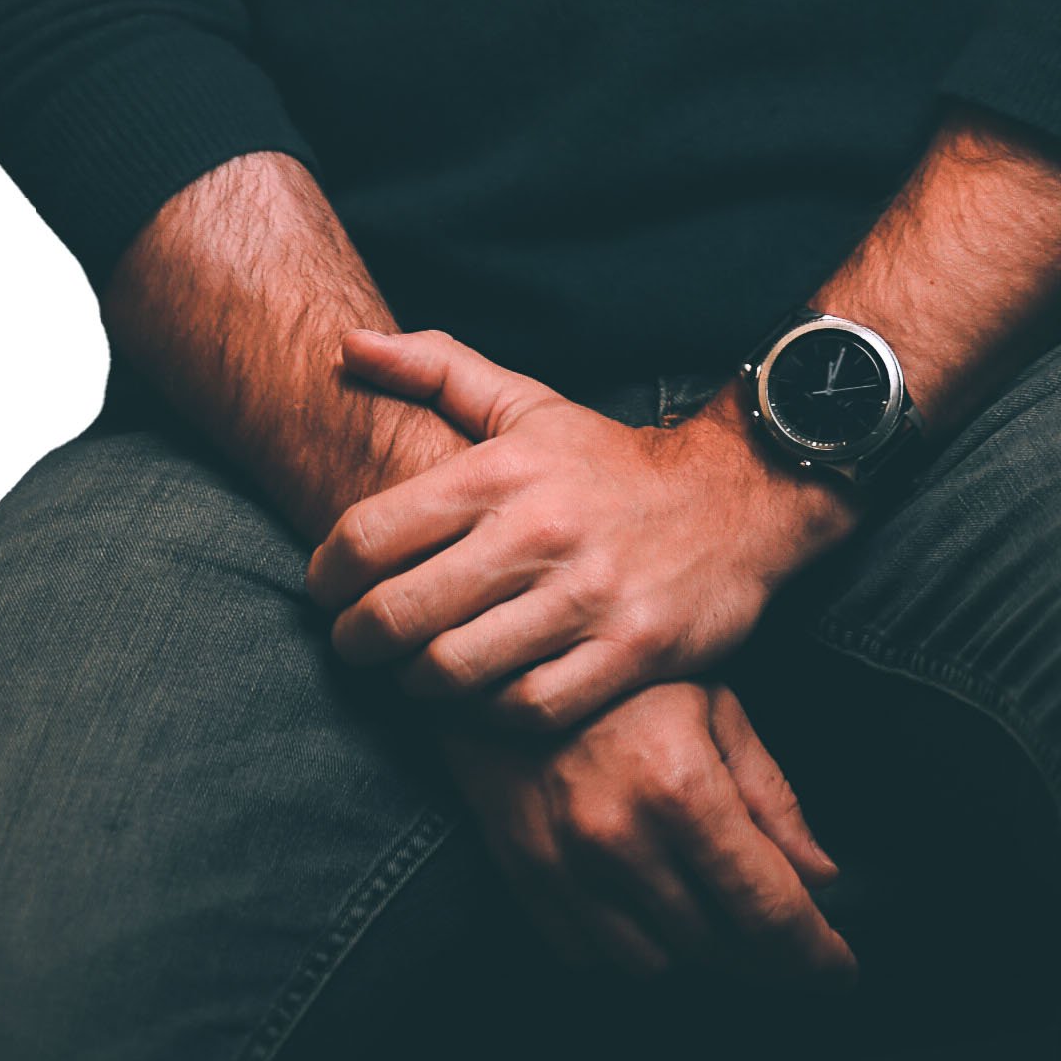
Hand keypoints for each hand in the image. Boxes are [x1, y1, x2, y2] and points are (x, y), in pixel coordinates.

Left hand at [307, 326, 854, 730]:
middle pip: (400, 614)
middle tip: (354, 644)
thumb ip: (432, 368)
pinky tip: (480, 697)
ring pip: (455, 671)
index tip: (325, 589)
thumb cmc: (608, 460)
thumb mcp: (524, 402)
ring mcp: (585, 598)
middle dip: (356, 641)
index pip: (370, 534)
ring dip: (417, 683)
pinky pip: (526, 709)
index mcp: (501, 470)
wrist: (735, 500)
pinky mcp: (627, 653)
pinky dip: (489, 715)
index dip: (326, 575)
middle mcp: (538, 532)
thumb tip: (345, 346)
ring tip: (412, 672)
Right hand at [437, 678, 858, 985]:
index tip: (843, 972)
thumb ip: (770, 794)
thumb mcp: (715, 704)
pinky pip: (592, 954)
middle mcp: (622, 838)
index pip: (768, 908)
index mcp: (682, 786)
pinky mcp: (526, 878)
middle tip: (790, 941)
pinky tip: (645, 897)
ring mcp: (567, 865)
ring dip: (695, 946)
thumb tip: (822, 876)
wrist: (502, 652)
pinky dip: (629, 940)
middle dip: (766, 953)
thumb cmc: (625, 671)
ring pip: (658, 963)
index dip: (816, 952)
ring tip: (710, 903)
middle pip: (720, 946)